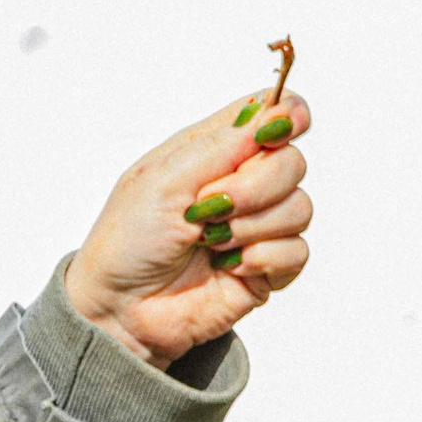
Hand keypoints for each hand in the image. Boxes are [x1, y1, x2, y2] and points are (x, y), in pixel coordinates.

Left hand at [64, 87, 312, 372]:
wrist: (122, 310)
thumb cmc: (128, 242)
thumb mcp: (163, 180)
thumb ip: (221, 146)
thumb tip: (272, 111)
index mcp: (214, 151)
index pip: (271, 115)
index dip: (288, 113)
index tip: (285, 126)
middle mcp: (242, 184)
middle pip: (292, 162)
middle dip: (258, 185)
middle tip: (212, 207)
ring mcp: (257, 226)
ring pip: (300, 208)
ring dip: (253, 226)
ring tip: (212, 243)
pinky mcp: (267, 267)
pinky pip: (297, 252)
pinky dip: (263, 258)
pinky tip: (229, 267)